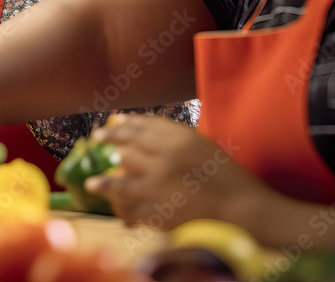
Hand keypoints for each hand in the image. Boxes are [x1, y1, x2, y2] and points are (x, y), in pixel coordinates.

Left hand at [84, 115, 272, 229]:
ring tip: (91, 183)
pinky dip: (122, 207)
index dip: (121, 127)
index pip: (140, 128)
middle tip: (101, 143)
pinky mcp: (157, 210)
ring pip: (120, 179)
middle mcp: (164, 160)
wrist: (243, 210)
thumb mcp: (201, 145)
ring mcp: (158, 186)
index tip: (109, 125)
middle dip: (113, 147)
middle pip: (127, 150)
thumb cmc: (225, 175)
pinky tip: (113, 208)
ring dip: (104, 182)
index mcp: (178, 140)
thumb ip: (172, 135)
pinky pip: (131, 207)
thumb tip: (138, 124)